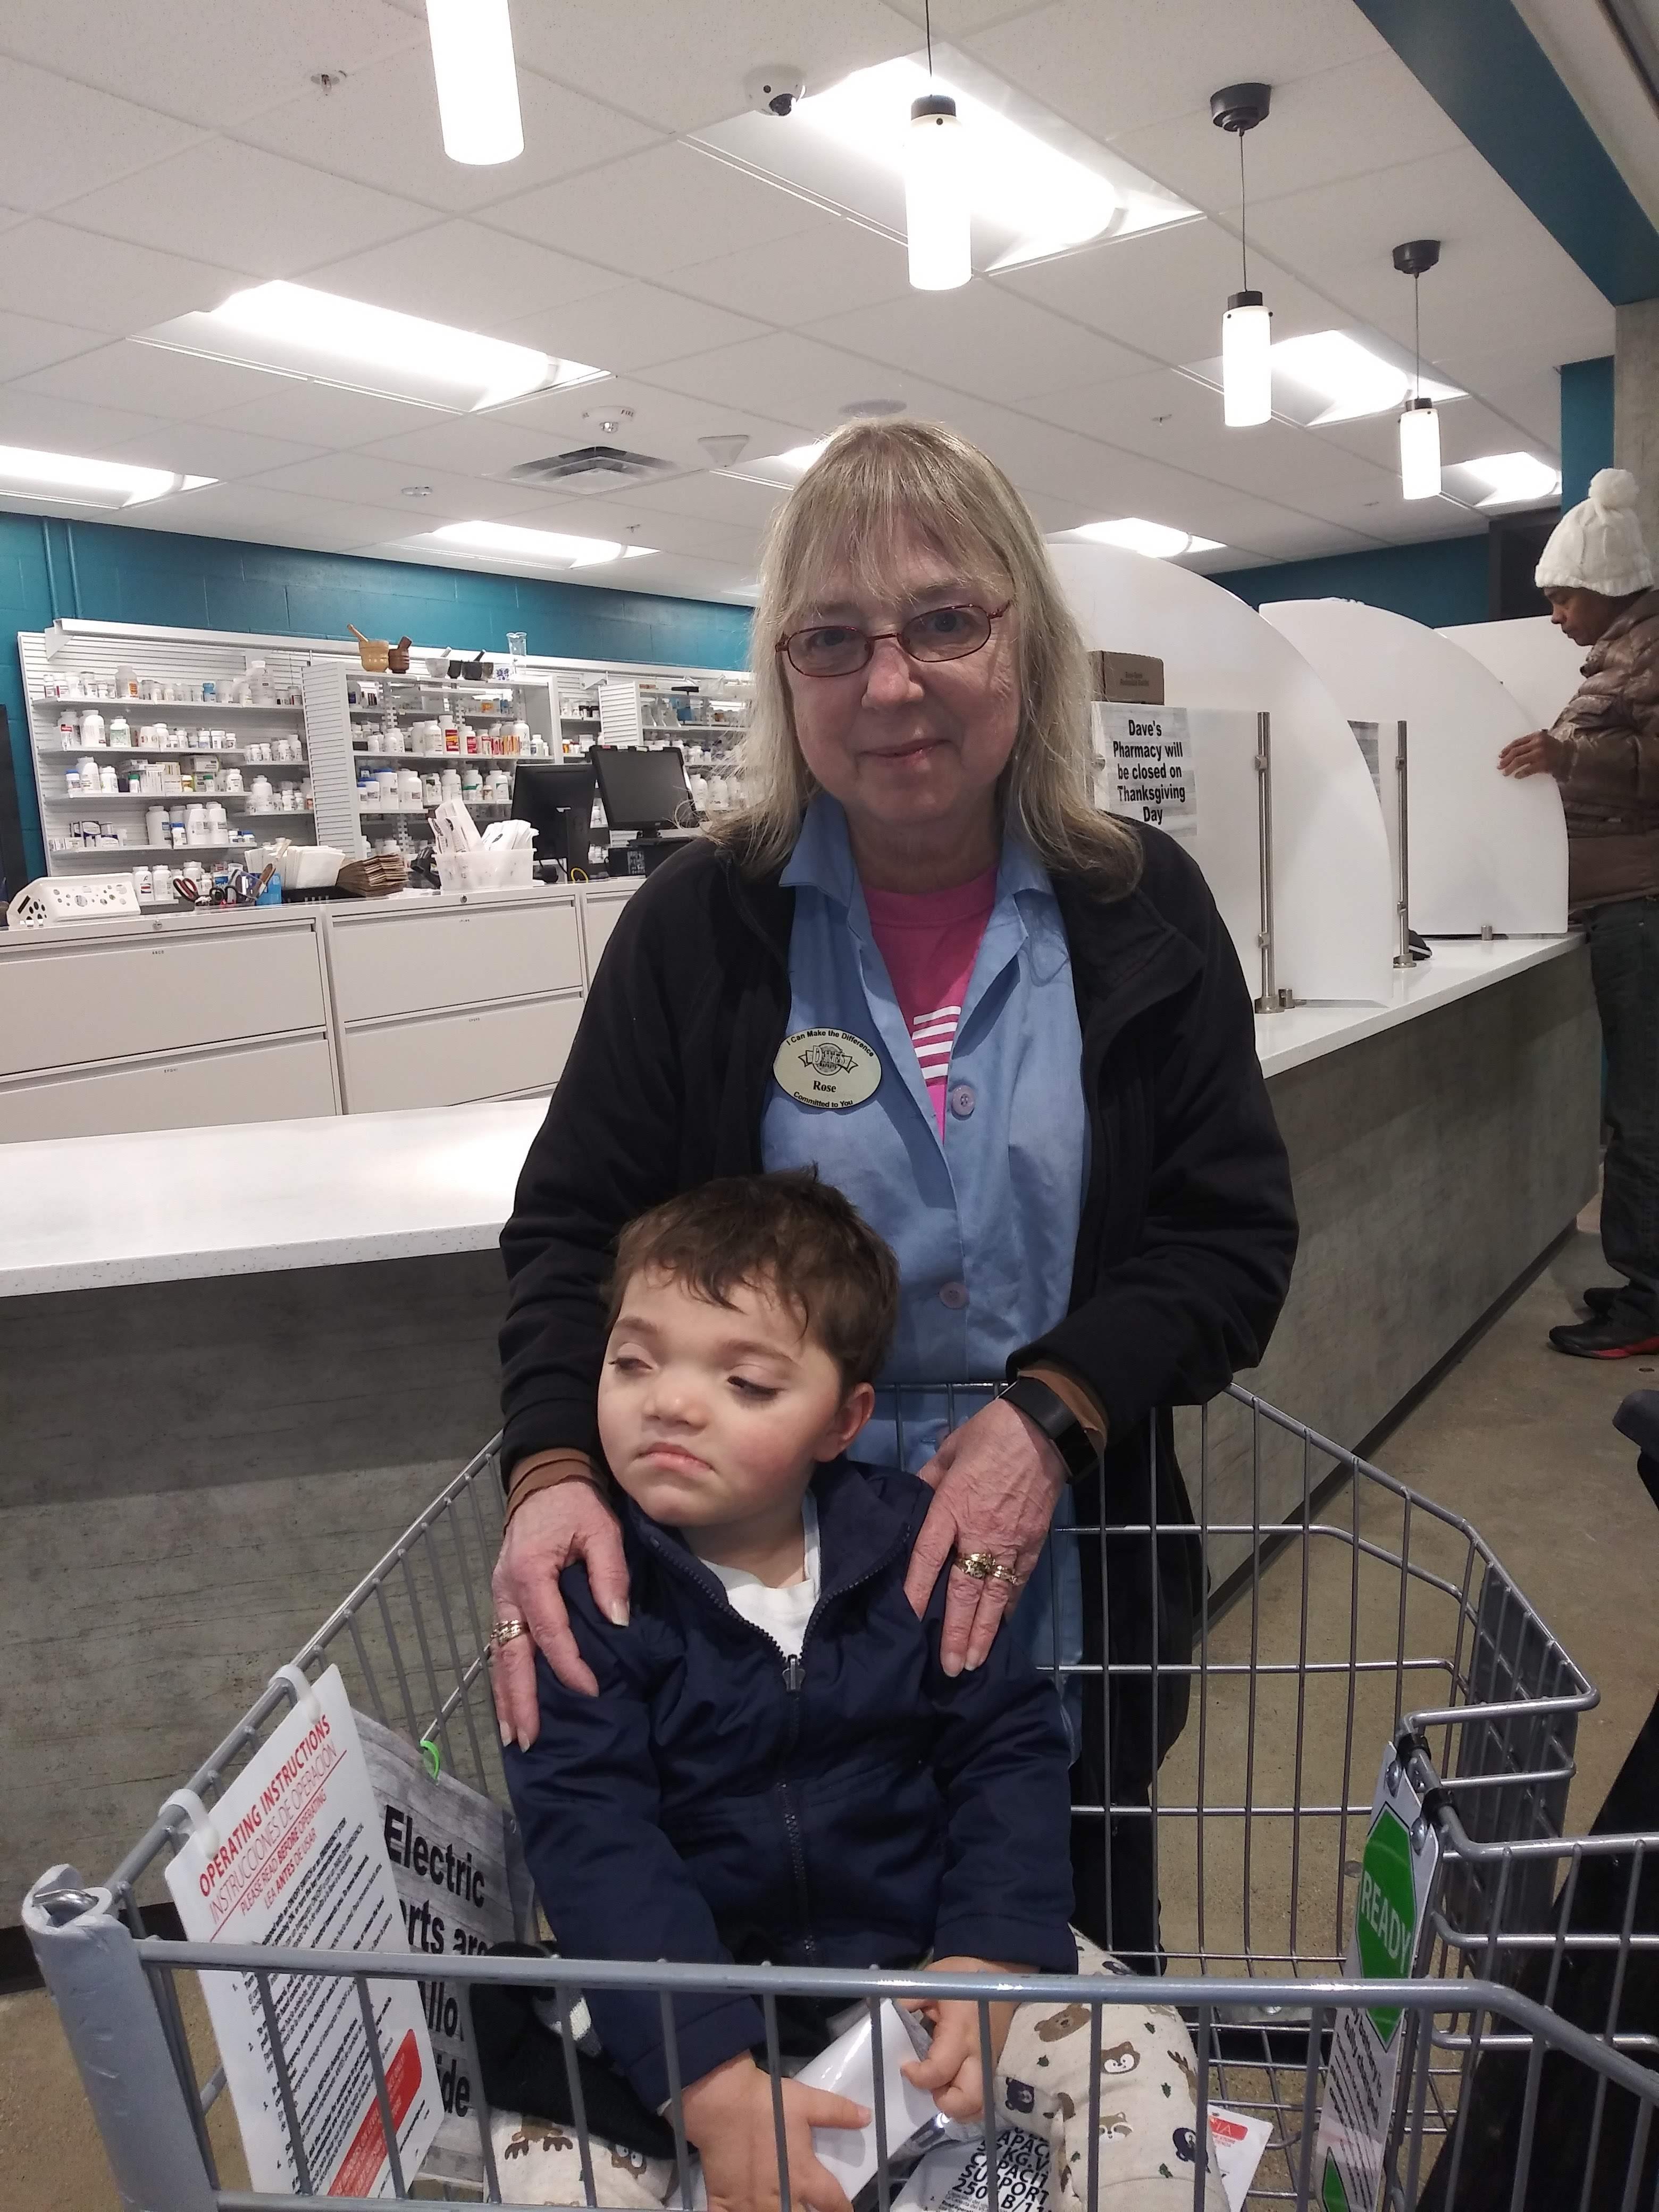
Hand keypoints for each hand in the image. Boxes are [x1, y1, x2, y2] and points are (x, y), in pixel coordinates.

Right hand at [489, 1477, 629, 1740]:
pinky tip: (511, 1704)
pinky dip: (505, 1677)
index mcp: (530, 1572)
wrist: (545, 1479)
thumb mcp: (602, 1528)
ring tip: (514, 1737)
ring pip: (500, 1655)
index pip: (550, 1629)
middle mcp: (506, 1590)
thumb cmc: (575, 1503)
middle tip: (529, 1739)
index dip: (569, 1663)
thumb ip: (609, 1573)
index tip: (592, 1690)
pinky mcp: (504, 1600)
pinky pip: (501, 1645)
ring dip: (506, 1696)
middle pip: (510, 1653)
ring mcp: (500, 1596)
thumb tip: (618, 1620)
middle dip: (520, 1699)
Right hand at [682, 2053, 868, 2211]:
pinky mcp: (724, 2202)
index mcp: (805, 2174)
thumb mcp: (808, 2102)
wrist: (722, 2101)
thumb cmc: (767, 2101)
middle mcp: (782, 2196)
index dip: (844, 2210)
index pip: (834, 2203)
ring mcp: (751, 2203)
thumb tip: (867, 2116)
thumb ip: (838, 2112)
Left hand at [900, 1958, 1018, 2121]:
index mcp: (960, 2032)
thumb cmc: (962, 1976)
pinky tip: (952, 2086)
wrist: (999, 1973)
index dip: (919, 2076)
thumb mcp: (930, 1981)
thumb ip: (907, 2002)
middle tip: (931, 2087)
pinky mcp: (994, 2066)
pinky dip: (966, 2100)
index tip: (906, 2066)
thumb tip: (883, 2018)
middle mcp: (978, 2053)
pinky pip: (983, 2095)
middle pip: (970, 2100)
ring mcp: (989, 2063)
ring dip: (958, 2107)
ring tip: (942, 2089)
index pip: (939, 2070)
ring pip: (980, 2105)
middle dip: (946, 2103)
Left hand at [903, 1399, 1065, 1675]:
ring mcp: (1011, 1543)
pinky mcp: (1034, 1544)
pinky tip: (1000, 1628)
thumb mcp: (950, 1450)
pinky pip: (1018, 1584)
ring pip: (995, 1597)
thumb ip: (929, 1479)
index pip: (929, 1557)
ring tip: (973, 1663)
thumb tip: (915, 1498)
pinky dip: (1008, 1608)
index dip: (918, 1591)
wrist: (1046, 1429)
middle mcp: (980, 1532)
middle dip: (957, 1631)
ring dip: (984, 1632)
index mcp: (953, 1507)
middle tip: (949, 1666)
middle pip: (965, 1590)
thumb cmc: (992, 1434)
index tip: (909, 1621)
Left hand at [1498, 730, 1558, 777]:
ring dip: (1509, 767)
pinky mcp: (1543, 764)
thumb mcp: (1542, 740)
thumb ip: (1529, 743)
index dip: (1507, 749)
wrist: (1569, 755)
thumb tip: (1510, 752)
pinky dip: (1520, 773)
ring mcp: (1540, 754)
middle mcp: (1537, 743)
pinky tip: (1516, 776)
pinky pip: (1527, 770)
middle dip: (1505, 760)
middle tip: (1499, 766)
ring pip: (1519, 761)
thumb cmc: (1553, 749)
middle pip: (1516, 752)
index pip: (1517, 742)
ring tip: (1505, 773)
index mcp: (1536, 736)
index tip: (1500, 756)